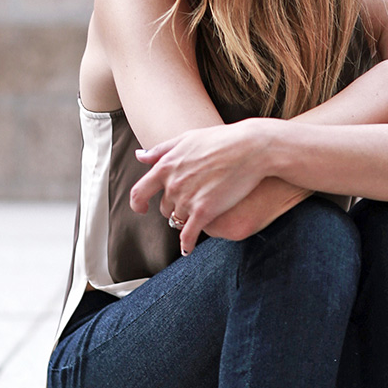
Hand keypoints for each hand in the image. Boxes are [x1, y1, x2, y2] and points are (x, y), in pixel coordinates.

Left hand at [130, 119, 274, 253]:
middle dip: (173, 208)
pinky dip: (186, 244)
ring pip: (177, 220)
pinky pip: (188, 235)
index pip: (140, 192)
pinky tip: (187, 249)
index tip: (142, 209)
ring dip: (185, 220)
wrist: (250, 149)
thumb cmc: (221, 140)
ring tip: (200, 215)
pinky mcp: (204, 212)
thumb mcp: (186, 139)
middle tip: (190, 203)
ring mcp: (187, 199)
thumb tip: (139, 155)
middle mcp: (172, 185)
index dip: (138, 203)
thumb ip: (161, 150)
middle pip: (164, 207)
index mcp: (165, 166)